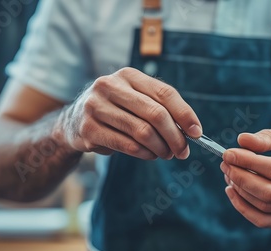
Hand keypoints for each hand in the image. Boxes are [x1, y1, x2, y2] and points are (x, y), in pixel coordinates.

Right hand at [56, 67, 201, 159]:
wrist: (73, 122)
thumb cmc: (115, 112)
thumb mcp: (135, 100)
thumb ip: (160, 109)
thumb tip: (191, 131)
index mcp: (128, 76)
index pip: (165, 93)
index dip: (185, 114)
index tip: (197, 133)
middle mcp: (110, 86)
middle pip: (156, 113)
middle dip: (175, 136)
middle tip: (183, 151)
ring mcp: (96, 106)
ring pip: (142, 131)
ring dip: (161, 148)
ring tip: (166, 154)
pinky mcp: (88, 129)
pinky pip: (127, 145)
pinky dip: (145, 154)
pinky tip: (150, 155)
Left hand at [220, 125, 270, 227]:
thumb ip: (268, 137)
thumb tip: (243, 140)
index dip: (251, 163)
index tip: (230, 154)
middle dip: (242, 178)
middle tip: (225, 164)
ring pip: (265, 207)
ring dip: (240, 191)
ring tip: (229, 173)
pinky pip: (263, 220)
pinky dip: (243, 207)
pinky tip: (232, 191)